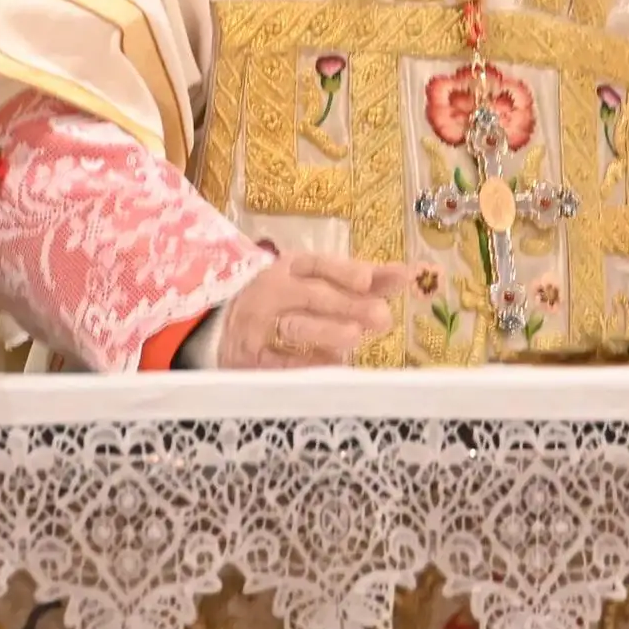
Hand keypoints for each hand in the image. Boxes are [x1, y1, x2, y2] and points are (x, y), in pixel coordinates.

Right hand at [210, 249, 419, 369]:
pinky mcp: (249, 359)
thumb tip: (407, 275)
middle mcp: (272, 291)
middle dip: (348, 305)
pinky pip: (278, 361)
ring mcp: (258, 325)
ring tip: (355, 337)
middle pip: (312, 295)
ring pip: (295, 326)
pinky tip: (331, 365)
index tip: (370, 280)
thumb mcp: (313, 283)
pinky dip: (305, 363)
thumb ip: (360, 281)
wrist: (221, 326)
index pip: (317, 263)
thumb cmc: (283, 301)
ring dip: (327, 331)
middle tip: (382, 317)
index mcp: (289, 267)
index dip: (344, 271)